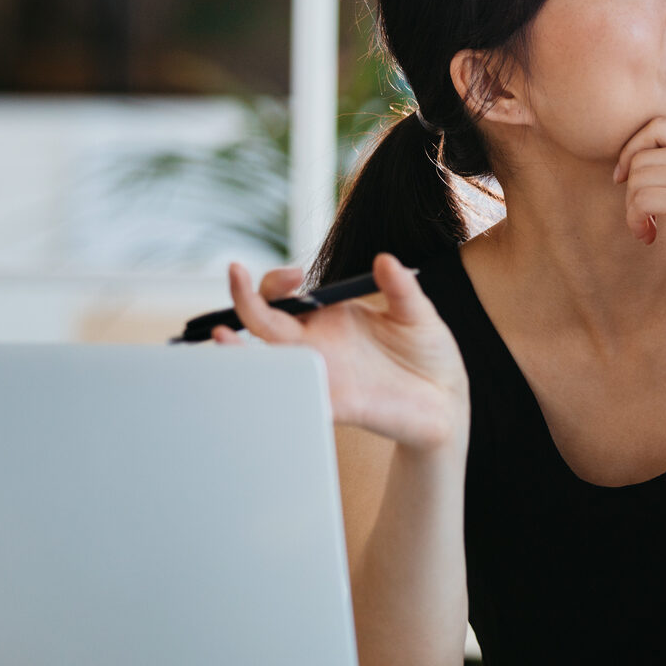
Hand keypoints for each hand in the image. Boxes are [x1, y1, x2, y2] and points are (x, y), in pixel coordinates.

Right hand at [216, 254, 467, 452]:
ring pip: (268, 364)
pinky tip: (263, 381)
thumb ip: (401, 288)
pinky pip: (297, 401)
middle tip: (236, 275)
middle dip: (243, 299)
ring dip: (239, 353)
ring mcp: (321, 375)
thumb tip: (385, 259)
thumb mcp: (417, 313)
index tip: (294, 275)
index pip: (283, 297)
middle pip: (262, 323)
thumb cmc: (427, 352)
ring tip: (219, 336)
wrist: (446, 399)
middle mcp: (316, 346)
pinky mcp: (335, 405)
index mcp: (328, 319)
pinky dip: (277, 393)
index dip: (275, 282)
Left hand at [613, 112, 665, 301]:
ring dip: (632, 206)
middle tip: (637, 208)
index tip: (629, 182)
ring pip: (639, 174)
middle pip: (644, 149)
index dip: (634, 152)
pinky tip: (649, 236)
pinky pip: (641, 197)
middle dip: (630, 179)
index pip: (658, 126)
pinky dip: (636, 219)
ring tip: (647, 227)